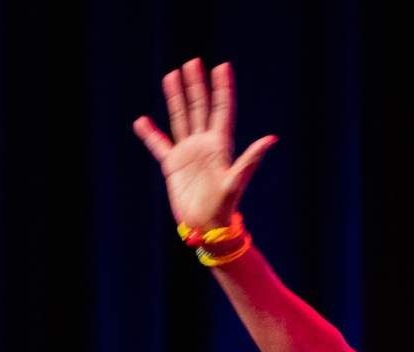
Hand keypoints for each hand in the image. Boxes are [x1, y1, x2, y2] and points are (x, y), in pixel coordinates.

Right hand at [133, 59, 277, 229]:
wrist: (207, 227)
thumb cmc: (224, 207)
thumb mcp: (237, 181)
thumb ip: (251, 159)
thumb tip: (271, 139)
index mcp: (220, 146)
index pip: (221, 110)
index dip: (222, 88)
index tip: (222, 67)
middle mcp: (204, 145)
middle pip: (199, 108)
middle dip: (196, 85)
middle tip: (193, 63)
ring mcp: (188, 154)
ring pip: (181, 119)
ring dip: (176, 98)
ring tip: (171, 76)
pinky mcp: (173, 166)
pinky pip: (159, 145)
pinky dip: (150, 133)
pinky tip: (142, 121)